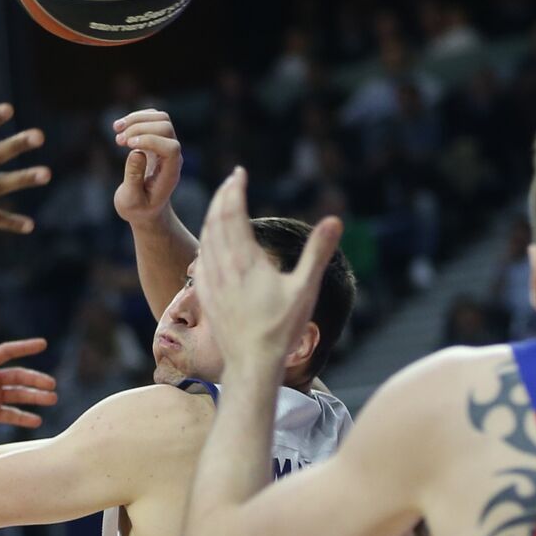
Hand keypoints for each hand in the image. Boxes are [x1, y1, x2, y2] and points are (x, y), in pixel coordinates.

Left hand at [0, 330, 57, 440]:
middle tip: (52, 384)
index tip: (43, 344)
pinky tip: (37, 421)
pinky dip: (24, 418)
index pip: (8, 352)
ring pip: (19, 395)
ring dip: (35, 397)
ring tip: (52, 399)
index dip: (25, 348)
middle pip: (19, 376)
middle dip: (36, 380)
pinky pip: (11, 415)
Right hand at [113, 109, 182, 225]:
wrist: (145, 208)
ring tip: (116, 130)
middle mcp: (173, 157)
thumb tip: (137, 152)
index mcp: (170, 174)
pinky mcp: (157, 140)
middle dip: (140, 129)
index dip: (151, 141)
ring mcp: (166, 146)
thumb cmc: (138, 208)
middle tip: (118, 141)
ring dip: (137, 119)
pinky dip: (135, 118)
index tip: (128, 147)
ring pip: (160, 117)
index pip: (171, 148)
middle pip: (166, 127)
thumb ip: (133, 179)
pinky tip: (119, 128)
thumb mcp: (130, 201)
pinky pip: (152, 118)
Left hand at [195, 167, 341, 370]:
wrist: (251, 363)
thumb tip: (335, 220)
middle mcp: (223, 266)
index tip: (239, 172)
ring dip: (212, 215)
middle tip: (232, 179)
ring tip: (222, 203)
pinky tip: (210, 242)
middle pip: (215, 220)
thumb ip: (318, 252)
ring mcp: (210, 281)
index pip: (233, 213)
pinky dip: (205, 241)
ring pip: (205, 238)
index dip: (234, 190)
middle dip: (223, 196)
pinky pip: (200, 259)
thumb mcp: (305, 289)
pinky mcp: (205, 295)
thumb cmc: (282, 328)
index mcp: (245, 260)